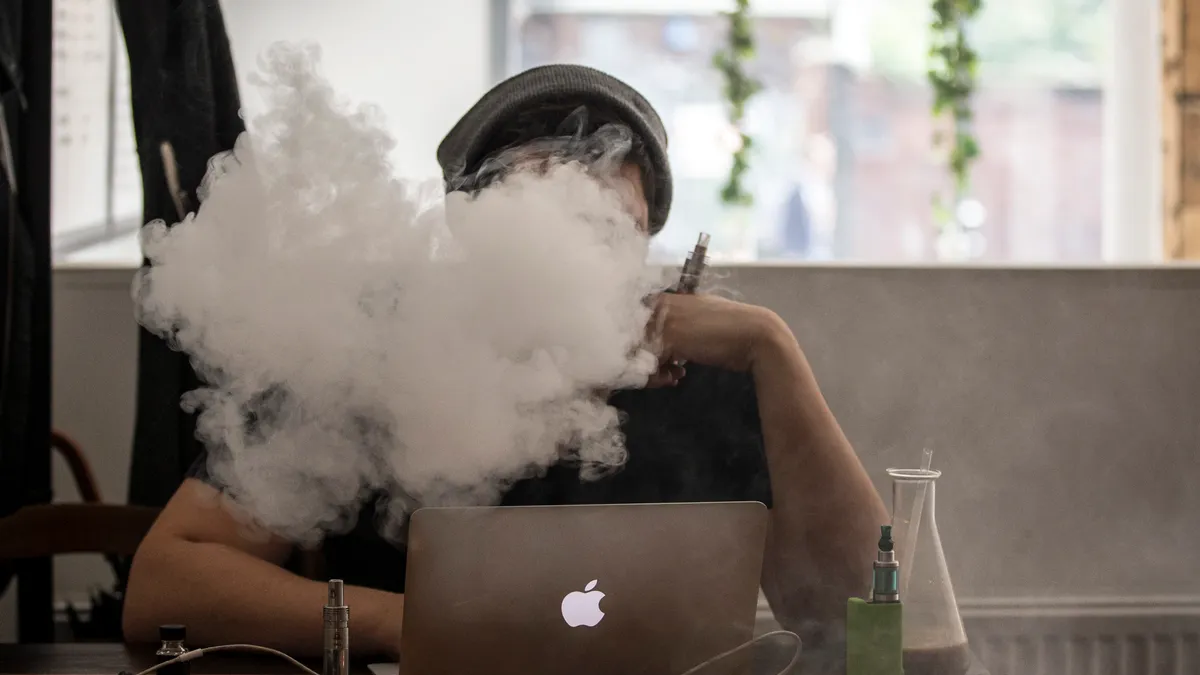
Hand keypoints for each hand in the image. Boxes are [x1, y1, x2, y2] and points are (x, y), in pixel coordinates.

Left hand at [644, 293, 788, 387]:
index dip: (640, 345)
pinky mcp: (670, 340)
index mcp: (663, 298)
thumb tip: (657, 341)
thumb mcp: (697, 316)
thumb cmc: (730, 327)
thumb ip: (675, 323)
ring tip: (671, 376)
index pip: (633, 325)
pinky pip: (649, 364)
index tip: (654, 357)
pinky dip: (659, 377)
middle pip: (631, 340)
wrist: (754, 335)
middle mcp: (659, 306)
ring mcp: (663, 321)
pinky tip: (676, 378)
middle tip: (664, 371)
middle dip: (643, 359)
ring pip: (638, 353)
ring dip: (652, 371)